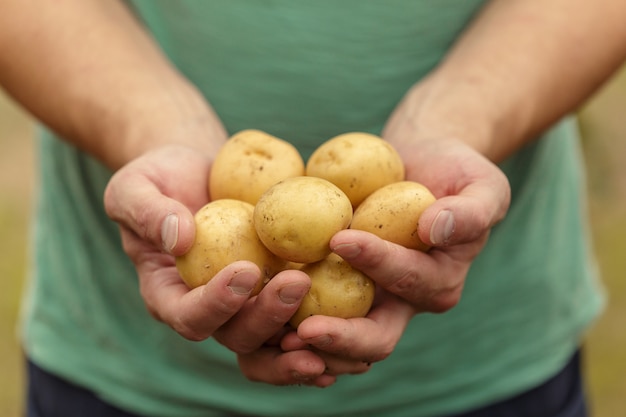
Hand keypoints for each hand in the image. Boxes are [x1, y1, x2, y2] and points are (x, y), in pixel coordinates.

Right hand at [103, 145, 326, 384]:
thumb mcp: (135, 187)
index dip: (216, 303)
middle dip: (267, 316)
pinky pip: (295, 314)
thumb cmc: (158, 178)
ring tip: (332, 325)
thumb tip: (179, 238)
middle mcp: (208, 309)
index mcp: (168, 295)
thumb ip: (147, 213)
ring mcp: (243, 304)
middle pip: (236, 334)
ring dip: (299, 337)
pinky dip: (320, 324)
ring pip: (271, 337)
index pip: (189, 315)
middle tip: (297, 283)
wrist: (195, 172)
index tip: (245, 270)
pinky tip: (351, 320)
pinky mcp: (272, 288)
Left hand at [277, 137, 509, 378]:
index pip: (408, 281)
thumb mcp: (483, 186)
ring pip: (341, 340)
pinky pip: (316, 313)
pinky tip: (259, 309)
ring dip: (308, 344)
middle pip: (376, 337)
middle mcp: (404, 303)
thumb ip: (471, 211)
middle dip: (341, 338)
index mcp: (437, 284)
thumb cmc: (455, 172)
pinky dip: (290, 320)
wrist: (418, 167)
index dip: (379, 264)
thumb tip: (434, 227)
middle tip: (302, 332)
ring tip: (272, 336)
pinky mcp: (340, 288)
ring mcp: (369, 300)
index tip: (342, 238)